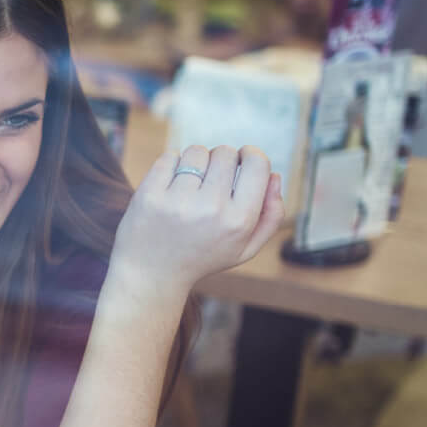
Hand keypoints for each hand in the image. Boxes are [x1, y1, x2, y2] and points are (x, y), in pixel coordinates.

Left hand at [109, 144, 284, 301]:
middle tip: (212, 179)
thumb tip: (275, 176)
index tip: (241, 160)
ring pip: (197, 152)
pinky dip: (171, 164)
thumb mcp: (245, 248)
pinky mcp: (150, 194)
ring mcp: (178, 201)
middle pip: (226, 152)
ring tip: (190, 184)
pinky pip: (169, 156)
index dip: (251, 155)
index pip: (258, 163)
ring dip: (195, 162)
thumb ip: (271, 216)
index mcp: (238, 221)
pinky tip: (171, 184)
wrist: (152, 274)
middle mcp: (211, 209)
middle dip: (221, 160)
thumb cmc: (202, 257)